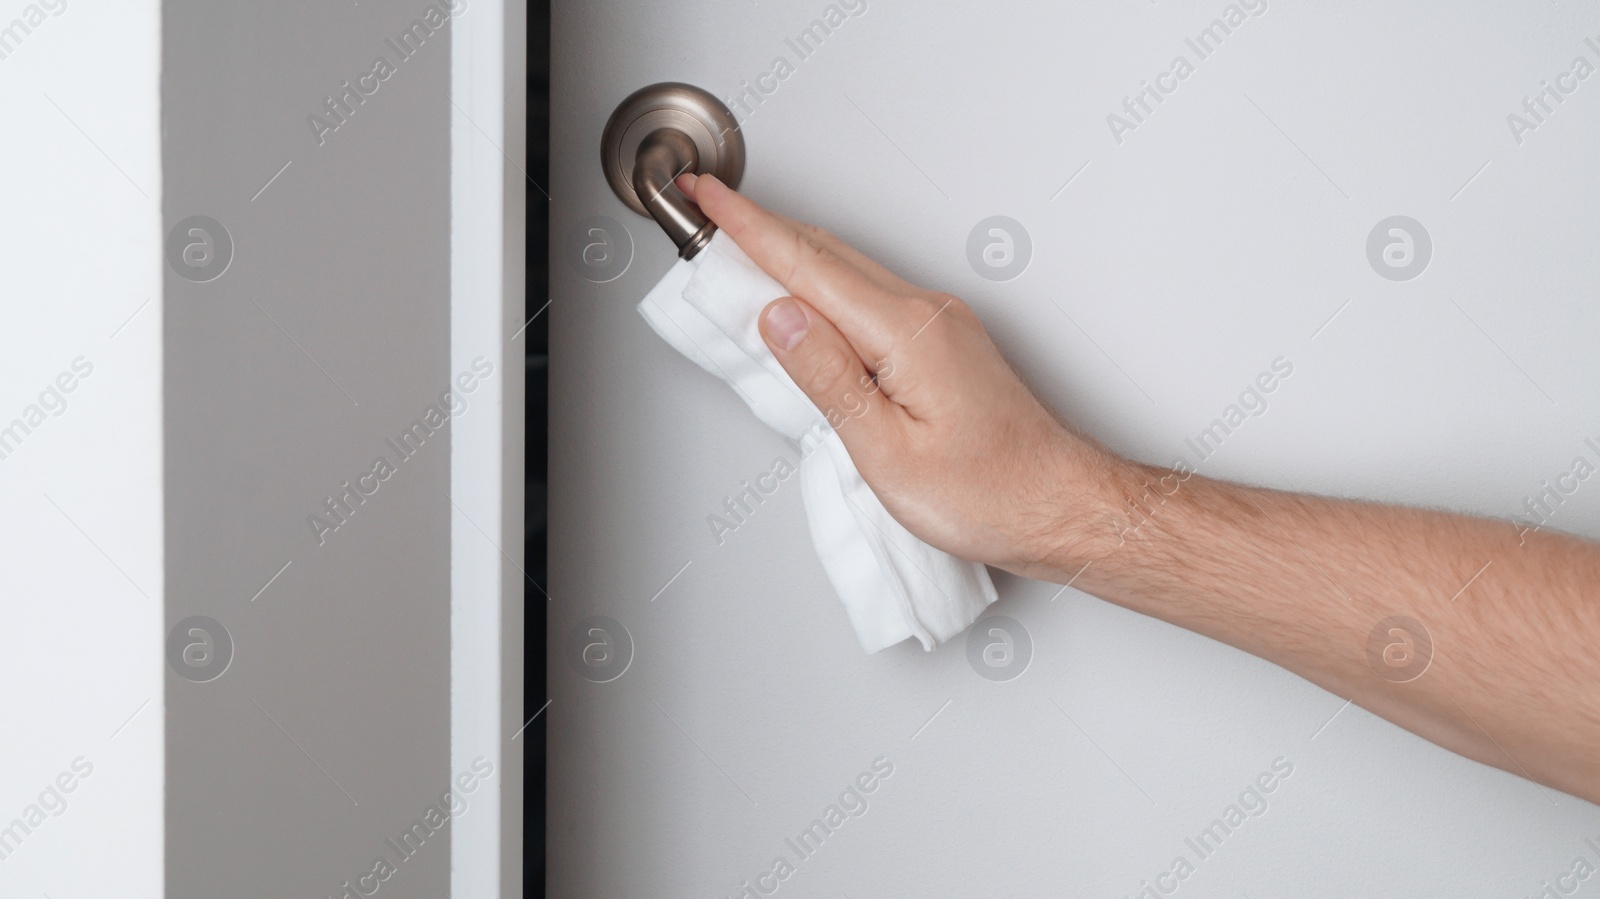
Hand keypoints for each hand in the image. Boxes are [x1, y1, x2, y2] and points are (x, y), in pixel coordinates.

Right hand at [681, 173, 1124, 579]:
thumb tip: (779, 318)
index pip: (807, 265)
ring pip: (848, 274)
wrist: (1061, 505)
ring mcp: (940, 324)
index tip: (705, 196)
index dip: (746, 227)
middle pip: (825, 256)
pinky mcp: (945, 344)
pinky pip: (870, 298)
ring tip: (739, 253)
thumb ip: (828, 378)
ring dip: (790, 256)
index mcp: (907, 332)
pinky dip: (825, 288)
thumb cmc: (991, 494)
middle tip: (707, 212)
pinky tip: (806, 302)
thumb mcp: (888, 452)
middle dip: (759, 228)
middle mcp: (927, 314)